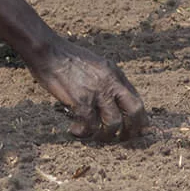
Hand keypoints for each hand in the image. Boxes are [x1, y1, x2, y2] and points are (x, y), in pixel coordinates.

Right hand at [28, 40, 147, 141]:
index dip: (140, 117)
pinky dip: (83, 132)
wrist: (48, 51)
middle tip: (124, 139)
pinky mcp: (81, 100)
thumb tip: (113, 98)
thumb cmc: (67, 58)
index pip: (136, 98)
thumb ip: (107, 79)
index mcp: (115, 73)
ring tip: (96, 136)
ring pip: (114, 122)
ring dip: (107, 135)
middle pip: (134, 110)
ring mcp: (97, 92)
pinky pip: (89, 125)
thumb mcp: (96, 64)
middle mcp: (111, 82)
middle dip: (133, 129)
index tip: (139, 130)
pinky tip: (75, 130)